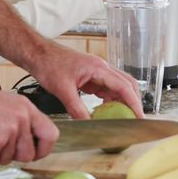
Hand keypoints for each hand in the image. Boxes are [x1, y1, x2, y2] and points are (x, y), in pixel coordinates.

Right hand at [0, 81, 59, 165]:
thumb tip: (27, 144)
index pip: (51, 134)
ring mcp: (9, 130)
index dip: (43, 149)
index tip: (34, 154)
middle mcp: (21, 118)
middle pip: (28, 154)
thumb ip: (19, 121)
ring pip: (7, 159)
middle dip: (11, 157)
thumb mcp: (4, 104)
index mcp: (26, 108)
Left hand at [28, 43, 144, 118]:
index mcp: (98, 68)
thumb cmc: (49, 64)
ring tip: (124, 118)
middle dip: (134, 101)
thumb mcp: (62, 89)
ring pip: (118, 86)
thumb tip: (88, 124)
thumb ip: (76, 108)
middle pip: (127, 84)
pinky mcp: (90, 76)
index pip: (123, 86)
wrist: (38, 53)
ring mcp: (97, 71)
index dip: (134, 103)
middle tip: (136, 119)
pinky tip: (106, 111)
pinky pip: (106, 88)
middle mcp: (101, 68)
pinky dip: (110, 100)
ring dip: (122, 101)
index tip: (139, 117)